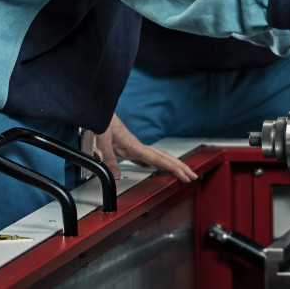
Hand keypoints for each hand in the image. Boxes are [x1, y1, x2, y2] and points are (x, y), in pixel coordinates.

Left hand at [81, 114, 197, 183]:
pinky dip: (157, 164)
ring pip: (158, 156)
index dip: (174, 168)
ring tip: (181, 173)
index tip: (186, 175)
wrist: (97, 112)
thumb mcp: (101, 142)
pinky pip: (148, 157)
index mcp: (134, 146)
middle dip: (180, 167)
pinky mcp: (129, 148)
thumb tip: (118, 176)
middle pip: (164, 157)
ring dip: (171, 165)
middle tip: (193, 176)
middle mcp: (138, 146)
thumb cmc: (100, 123)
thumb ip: (109, 160)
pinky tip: (156, 168)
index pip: (158, 159)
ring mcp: (135, 147)